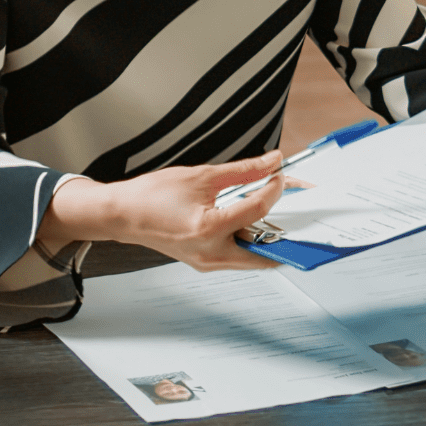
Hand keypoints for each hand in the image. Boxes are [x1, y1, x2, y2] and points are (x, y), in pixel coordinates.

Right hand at [41, 153, 287, 270]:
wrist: (123, 215)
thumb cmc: (152, 196)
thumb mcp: (201, 176)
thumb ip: (242, 171)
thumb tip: (271, 163)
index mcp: (209, 229)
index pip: (257, 209)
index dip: (275, 188)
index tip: (280, 173)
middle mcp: (212, 254)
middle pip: (267, 251)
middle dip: (288, 232)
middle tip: (302, 212)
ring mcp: (209, 263)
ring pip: (255, 257)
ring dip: (271, 237)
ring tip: (280, 213)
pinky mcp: (207, 262)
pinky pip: (240, 256)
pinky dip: (253, 239)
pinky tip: (256, 221)